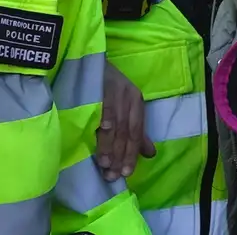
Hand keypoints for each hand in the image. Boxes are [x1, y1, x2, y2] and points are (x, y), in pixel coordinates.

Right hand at [96, 61, 155, 180]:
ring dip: (109, 145)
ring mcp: (114, 90)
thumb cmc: (106, 88)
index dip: (131, 154)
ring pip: (115, 123)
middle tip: (111, 175)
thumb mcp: (125, 107)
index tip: (125, 173)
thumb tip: (150, 154)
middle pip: (126, 131)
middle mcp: (128, 96)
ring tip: (103, 164)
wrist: (87, 61)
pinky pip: (103, 104)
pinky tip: (102, 130)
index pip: (136, 132)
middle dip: (119, 155)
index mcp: (136, 102)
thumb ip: (135, 131)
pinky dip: (104, 117)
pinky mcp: (99, 84)